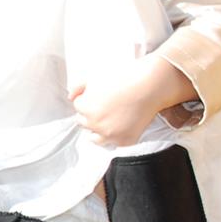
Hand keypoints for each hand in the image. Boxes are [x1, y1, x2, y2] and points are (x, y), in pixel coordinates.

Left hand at [70, 56, 194, 146]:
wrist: (150, 86)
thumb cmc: (123, 79)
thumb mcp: (96, 79)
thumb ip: (79, 88)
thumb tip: (70, 97)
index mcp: (86, 108)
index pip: (78, 108)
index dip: (88, 100)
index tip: (100, 96)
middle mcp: (95, 124)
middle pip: (84, 123)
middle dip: (92, 115)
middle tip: (107, 106)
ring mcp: (110, 135)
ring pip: (95, 137)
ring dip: (99, 129)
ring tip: (111, 119)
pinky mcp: (124, 141)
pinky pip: (113, 143)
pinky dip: (115, 136)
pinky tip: (122, 124)